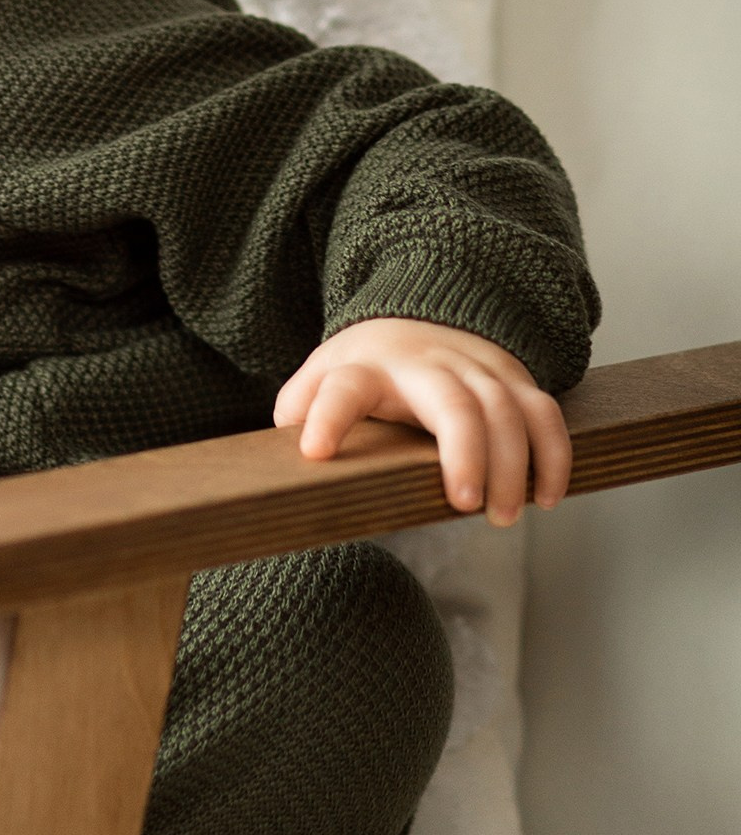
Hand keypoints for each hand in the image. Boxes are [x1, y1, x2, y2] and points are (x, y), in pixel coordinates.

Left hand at [274, 316, 570, 527]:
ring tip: (501, 517)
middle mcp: (424, 364)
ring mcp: (475, 368)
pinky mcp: (514, 379)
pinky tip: (546, 497)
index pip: (341, 388)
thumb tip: (281, 463)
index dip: (326, 416)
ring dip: (513, 466)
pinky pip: (544, 413)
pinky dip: (553, 454)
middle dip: (465, 452)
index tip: (314, 452)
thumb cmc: (366, 368)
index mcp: (364, 368)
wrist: (418, 317)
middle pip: (451, 402)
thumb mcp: (322, 379)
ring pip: (507, 410)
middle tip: (464, 506)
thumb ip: (299, 414)